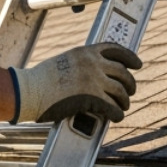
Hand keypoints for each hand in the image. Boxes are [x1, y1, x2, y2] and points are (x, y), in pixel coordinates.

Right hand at [12, 43, 142, 122]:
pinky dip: (117, 113)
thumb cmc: (41, 80)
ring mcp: (93, 80)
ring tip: (123, 106)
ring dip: (124, 101)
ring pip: (120, 91)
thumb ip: (81, 64)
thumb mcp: (64, 62)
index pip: (115, 50)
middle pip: (123, 72)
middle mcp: (92, 63)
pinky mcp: (91, 98)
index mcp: (85, 52)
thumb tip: (95, 74)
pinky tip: (116, 116)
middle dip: (130, 83)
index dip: (130, 57)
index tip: (138, 64)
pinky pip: (113, 107)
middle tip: (130, 91)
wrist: (29, 91)